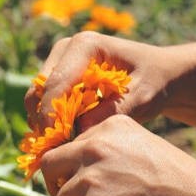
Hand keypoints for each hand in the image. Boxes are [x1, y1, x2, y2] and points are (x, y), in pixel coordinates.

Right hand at [24, 32, 172, 132]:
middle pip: (39, 89)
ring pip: (36, 97)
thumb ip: (113, 112)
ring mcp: (60, 61)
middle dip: (45, 121)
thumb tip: (81, 129)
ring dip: (45, 123)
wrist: (158, 74)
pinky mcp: (58, 77)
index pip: (56, 82)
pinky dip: (49, 122)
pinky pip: (42, 103)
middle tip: (59, 149)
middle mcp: (67, 48)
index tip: (58, 143)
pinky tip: (66, 140)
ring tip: (63, 146)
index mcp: (86, 45)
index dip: (52, 115)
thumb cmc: (153, 82)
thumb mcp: (142, 98)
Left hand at [41, 115, 195, 195]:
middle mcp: (93, 147)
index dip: (72, 172)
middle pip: (49, 169)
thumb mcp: (144, 151)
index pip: (67, 147)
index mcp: (109, 128)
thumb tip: (75, 178)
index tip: (87, 189)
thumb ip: (109, 157)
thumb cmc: (182, 189)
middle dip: (61, 191)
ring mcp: (88, 180)